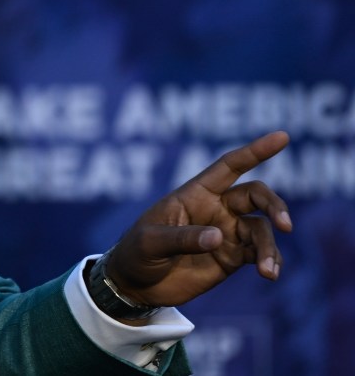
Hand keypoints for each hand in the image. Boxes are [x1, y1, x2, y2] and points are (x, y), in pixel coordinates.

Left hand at [105, 131, 291, 308]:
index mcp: (195, 193)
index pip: (229, 166)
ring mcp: (226, 232)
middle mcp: (216, 208)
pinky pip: (260, 253)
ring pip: (262, 229)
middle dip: (274, 205)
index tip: (282, 137)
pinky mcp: (233, 257)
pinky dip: (271, 261)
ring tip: (268, 270)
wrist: (135, 285)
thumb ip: (182, 238)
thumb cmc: (136, 253)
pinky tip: (270, 274)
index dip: (255, 151)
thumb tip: (219, 236)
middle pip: (256, 196)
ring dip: (270, 247)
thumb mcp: (150, 242)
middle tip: (285, 224)